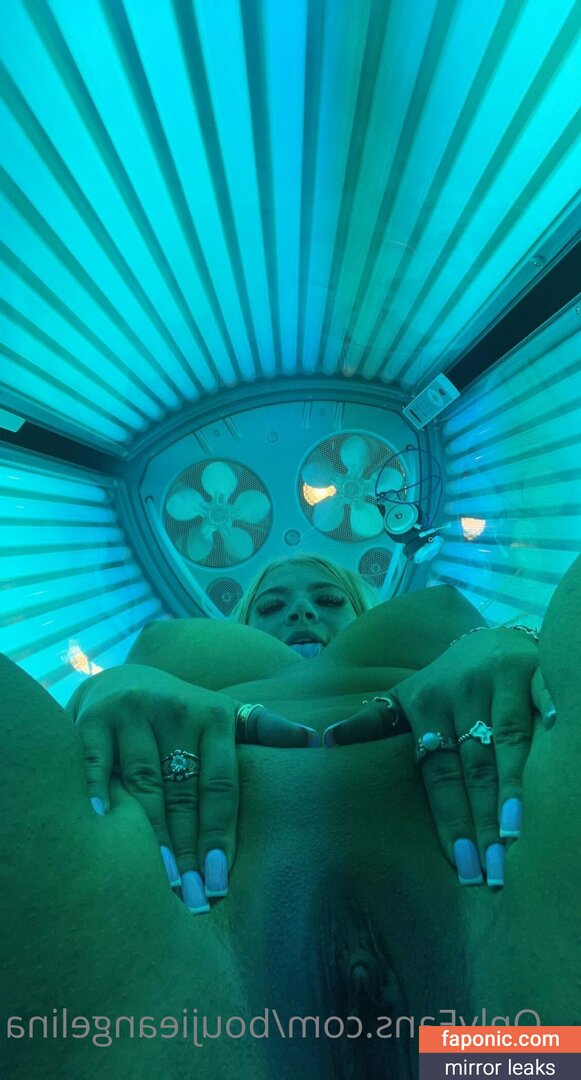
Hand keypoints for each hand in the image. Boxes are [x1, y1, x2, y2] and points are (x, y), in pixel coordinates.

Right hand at [73, 664, 317, 910]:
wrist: (123, 681)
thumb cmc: (184, 714)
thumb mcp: (227, 716)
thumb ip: (265, 729)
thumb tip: (317, 741)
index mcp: (212, 716)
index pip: (220, 786)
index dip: (221, 835)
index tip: (220, 882)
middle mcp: (174, 710)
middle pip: (182, 793)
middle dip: (188, 850)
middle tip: (192, 900)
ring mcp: (132, 714)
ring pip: (143, 785)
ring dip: (150, 838)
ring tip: (160, 884)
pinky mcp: (94, 721)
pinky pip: (95, 764)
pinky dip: (96, 794)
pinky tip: (102, 829)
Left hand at [323, 630, 554, 886]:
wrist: (491, 637)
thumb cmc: (446, 681)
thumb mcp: (405, 698)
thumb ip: (372, 722)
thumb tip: (324, 740)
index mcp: (429, 707)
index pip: (439, 775)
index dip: (450, 819)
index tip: (460, 866)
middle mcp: (462, 694)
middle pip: (474, 768)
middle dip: (482, 822)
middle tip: (493, 871)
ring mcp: (499, 681)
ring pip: (509, 740)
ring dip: (513, 788)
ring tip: (517, 836)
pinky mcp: (532, 668)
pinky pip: (543, 693)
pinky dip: (551, 713)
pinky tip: (559, 737)